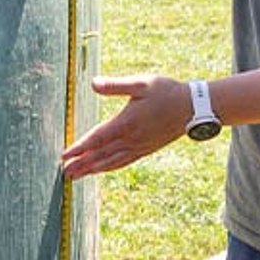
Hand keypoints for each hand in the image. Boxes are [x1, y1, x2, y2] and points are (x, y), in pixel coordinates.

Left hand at [59, 74, 191, 177]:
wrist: (195, 107)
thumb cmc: (167, 91)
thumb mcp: (141, 83)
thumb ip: (115, 85)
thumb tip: (93, 83)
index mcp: (127, 123)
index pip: (98, 138)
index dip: (80, 147)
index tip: (65, 155)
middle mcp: (132, 139)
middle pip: (101, 154)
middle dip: (82, 163)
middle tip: (64, 172)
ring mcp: (140, 147)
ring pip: (111, 162)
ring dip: (93, 169)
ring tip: (76, 176)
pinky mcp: (147, 149)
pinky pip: (124, 162)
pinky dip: (110, 167)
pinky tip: (102, 169)